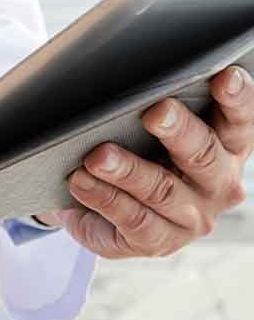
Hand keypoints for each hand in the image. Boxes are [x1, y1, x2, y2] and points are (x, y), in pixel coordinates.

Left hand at [37, 66, 253, 255]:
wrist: (99, 209)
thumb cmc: (133, 155)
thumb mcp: (147, 132)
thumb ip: (155, 111)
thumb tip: (128, 82)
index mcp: (228, 148)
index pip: (239, 120)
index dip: (236, 99)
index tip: (224, 76)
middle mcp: (218, 184)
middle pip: (202, 155)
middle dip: (178, 131)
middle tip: (154, 112)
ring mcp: (192, 218)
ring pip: (162, 190)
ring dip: (127, 170)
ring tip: (98, 155)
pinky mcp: (159, 243)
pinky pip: (132, 219)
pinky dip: (104, 197)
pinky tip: (81, 181)